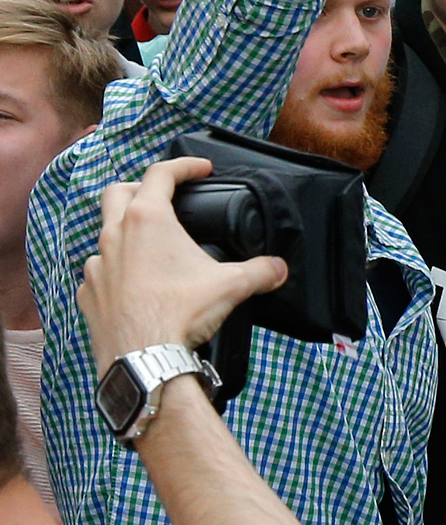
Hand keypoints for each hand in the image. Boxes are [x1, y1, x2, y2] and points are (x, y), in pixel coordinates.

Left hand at [79, 158, 287, 377]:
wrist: (143, 359)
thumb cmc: (179, 314)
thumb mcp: (232, 285)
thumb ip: (261, 271)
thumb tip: (279, 269)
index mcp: (147, 220)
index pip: (161, 173)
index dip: (185, 165)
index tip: (201, 170)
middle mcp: (115, 235)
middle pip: (118, 191)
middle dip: (142, 187)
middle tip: (166, 197)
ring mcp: (97, 265)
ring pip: (105, 232)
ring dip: (126, 231)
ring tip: (152, 246)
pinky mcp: (88, 294)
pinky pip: (99, 271)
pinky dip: (116, 269)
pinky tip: (135, 283)